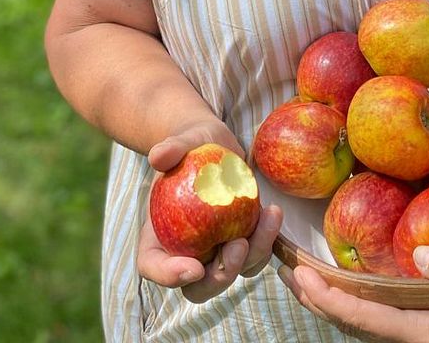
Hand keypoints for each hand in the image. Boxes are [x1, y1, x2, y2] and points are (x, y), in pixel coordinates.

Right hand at [136, 122, 283, 303]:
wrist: (215, 146)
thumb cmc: (191, 144)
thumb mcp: (181, 141)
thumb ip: (170, 148)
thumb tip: (159, 156)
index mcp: (157, 237)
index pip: (154, 267)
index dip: (169, 276)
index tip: (194, 267)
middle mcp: (185, 253)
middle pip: (198, 287)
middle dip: (220, 277)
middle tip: (238, 245)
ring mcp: (214, 252)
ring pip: (233, 273)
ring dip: (253, 256)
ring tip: (268, 218)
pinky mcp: (240, 243)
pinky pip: (254, 255)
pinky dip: (267, 240)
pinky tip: (274, 213)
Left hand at [279, 246, 428, 342]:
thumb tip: (421, 253)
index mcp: (427, 337)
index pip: (364, 318)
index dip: (329, 299)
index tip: (300, 276)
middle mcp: (417, 339)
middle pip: (355, 322)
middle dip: (319, 298)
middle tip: (286, 270)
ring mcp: (423, 334)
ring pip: (365, 319)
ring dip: (334, 298)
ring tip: (306, 275)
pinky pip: (382, 313)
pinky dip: (357, 298)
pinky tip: (351, 280)